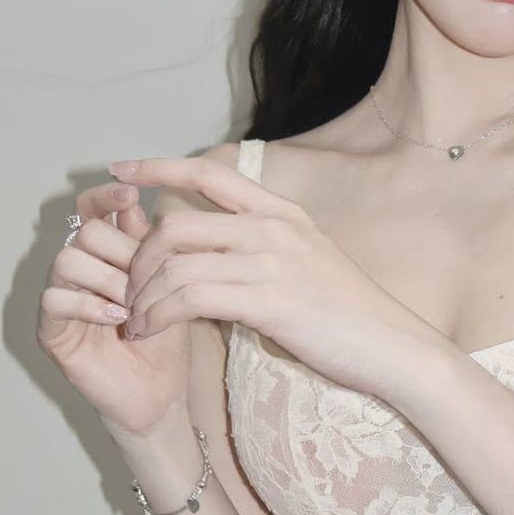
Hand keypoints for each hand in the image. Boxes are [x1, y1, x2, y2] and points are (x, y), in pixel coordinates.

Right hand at [35, 179, 193, 437]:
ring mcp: (61, 299)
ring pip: (67, 260)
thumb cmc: (166, 339)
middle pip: (85, 231)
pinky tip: (118, 320)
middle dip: (123, 253)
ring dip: (108, 280)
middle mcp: (79, 270)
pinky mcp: (51, 330)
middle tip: (149, 283)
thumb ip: (154, 245)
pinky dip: (89, 306)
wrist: (162, 393)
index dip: (104, 195)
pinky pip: (54, 299)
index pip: (90, 209)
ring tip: (134, 305)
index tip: (130, 192)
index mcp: (106, 254)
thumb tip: (142, 199)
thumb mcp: (170, 284)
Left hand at [114, 153, 442, 399]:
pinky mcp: (268, 301)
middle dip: (136, 259)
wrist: (394, 347)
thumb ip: (264, 249)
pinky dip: (158, 314)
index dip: (157, 167)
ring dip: (142, 296)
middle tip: (126, 291)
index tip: (119, 170)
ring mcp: (271, 262)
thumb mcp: (309, 262)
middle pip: (175, 225)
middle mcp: (272, 228)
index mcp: (281, 212)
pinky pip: (190, 298)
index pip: (207, 172)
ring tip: (134, 321)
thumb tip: (220, 255)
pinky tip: (151, 330)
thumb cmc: (352, 315)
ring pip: (175, 265)